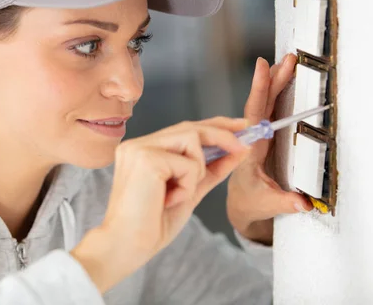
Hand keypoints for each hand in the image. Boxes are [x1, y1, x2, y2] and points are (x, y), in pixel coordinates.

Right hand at [71, 118, 250, 292]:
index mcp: (143, 150)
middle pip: (190, 127)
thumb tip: (238, 150)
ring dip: (198, 169)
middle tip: (245, 145)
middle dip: (223, 134)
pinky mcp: (146, 159)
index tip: (241, 126)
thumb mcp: (189, 192)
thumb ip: (209, 170)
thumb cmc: (151, 225)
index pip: (183, 129)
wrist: (127, 247)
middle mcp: (138, 144)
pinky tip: (169, 200)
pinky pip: (187, 163)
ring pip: (191, 139)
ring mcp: (140, 148)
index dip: (215, 125)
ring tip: (181, 193)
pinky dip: (187, 185)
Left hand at [227, 54, 312, 245]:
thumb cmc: (250, 201)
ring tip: (287, 62)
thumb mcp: (265, 204)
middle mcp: (251, 137)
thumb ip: (283, 202)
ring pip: (265, 102)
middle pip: (262, 103)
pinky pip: (268, 108)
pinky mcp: (263, 135)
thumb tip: (302, 202)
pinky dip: (276, 92)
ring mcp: (256, 134)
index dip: (258, 89)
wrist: (241, 203)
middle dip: (273, 79)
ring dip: (276, 82)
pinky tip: (284, 80)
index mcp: (250, 149)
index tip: (261, 67)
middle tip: (289, 58)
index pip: (254, 114)